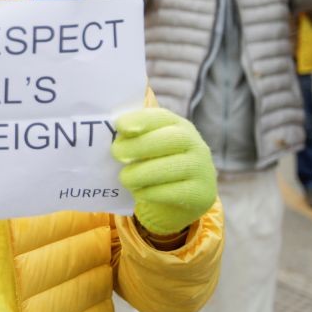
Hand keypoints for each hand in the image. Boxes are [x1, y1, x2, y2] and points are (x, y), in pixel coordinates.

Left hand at [112, 108, 216, 235]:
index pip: (162, 117)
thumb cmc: (161, 161)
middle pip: (171, 139)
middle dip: (139, 146)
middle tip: (116, 153)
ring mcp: (201, 168)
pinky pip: (174, 192)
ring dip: (141, 173)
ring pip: (171, 167)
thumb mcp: (152, 143)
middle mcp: (195, 143)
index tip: (120, 126)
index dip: (141, 119)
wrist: (189, 194)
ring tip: (125, 178)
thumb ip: (135, 135)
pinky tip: (139, 192)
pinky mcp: (201, 193)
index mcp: (179, 125)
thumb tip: (110, 129)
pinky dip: (151, 192)